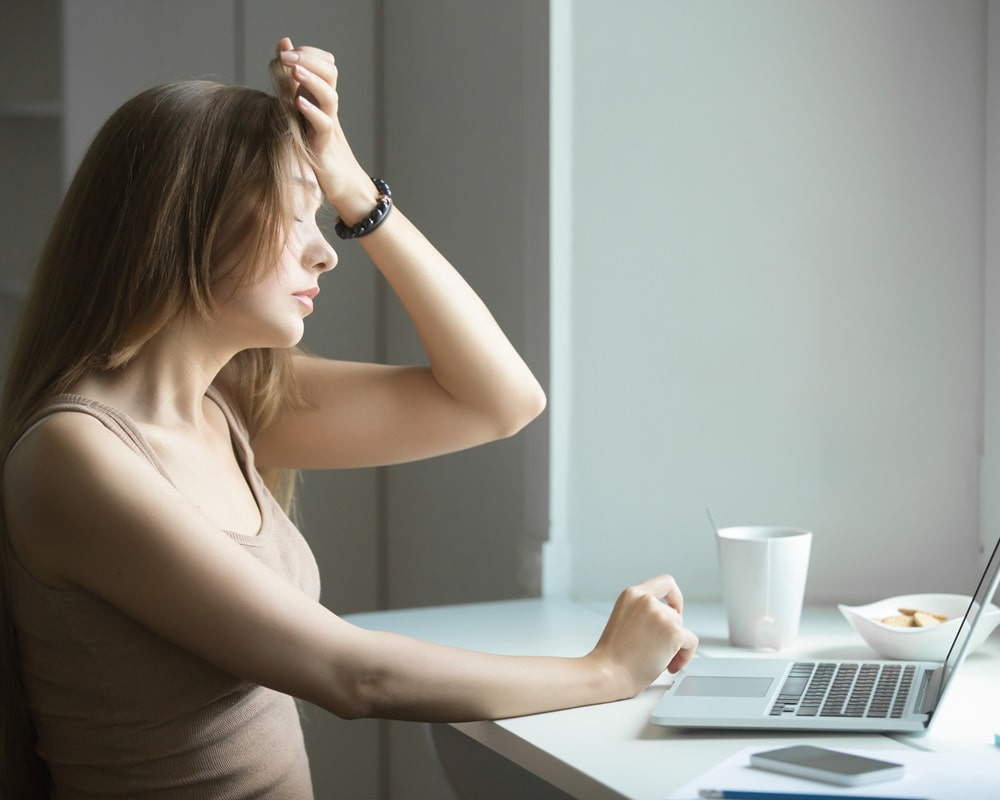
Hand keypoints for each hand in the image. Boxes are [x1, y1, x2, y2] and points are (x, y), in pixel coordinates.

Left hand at [275, 38, 374, 219]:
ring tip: (294, 68)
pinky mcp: (326, 148)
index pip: (325, 65)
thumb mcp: (303, 120)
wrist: (345, 187)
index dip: (309, 52)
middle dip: (308, 58)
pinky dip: (313, 112)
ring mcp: (329, 127)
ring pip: (328, 96)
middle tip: (286, 55)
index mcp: (323, 101)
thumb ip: (292, 91)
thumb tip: (279, 65)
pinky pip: (324, 125)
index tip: (286, 49)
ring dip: (311, 79)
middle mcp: (328, 110)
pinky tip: (298, 101)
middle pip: (329, 73)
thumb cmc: (320, 154)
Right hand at [588, 575, 698, 697]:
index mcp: (631, 595)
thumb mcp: (623, 620)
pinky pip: (691, 642)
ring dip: (676, 646)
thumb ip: (642, 613)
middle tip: (658, 649)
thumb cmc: (611, 656)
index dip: (675, 596)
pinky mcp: (674, 632)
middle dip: (670, 632)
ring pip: (682, 628)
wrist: (607, 673)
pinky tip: (671, 665)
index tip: (675, 609)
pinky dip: (686, 655)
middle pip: (674, 613)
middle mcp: (646, 601)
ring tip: (659, 660)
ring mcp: (661, 615)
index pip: (665, 582)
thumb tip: (665, 621)